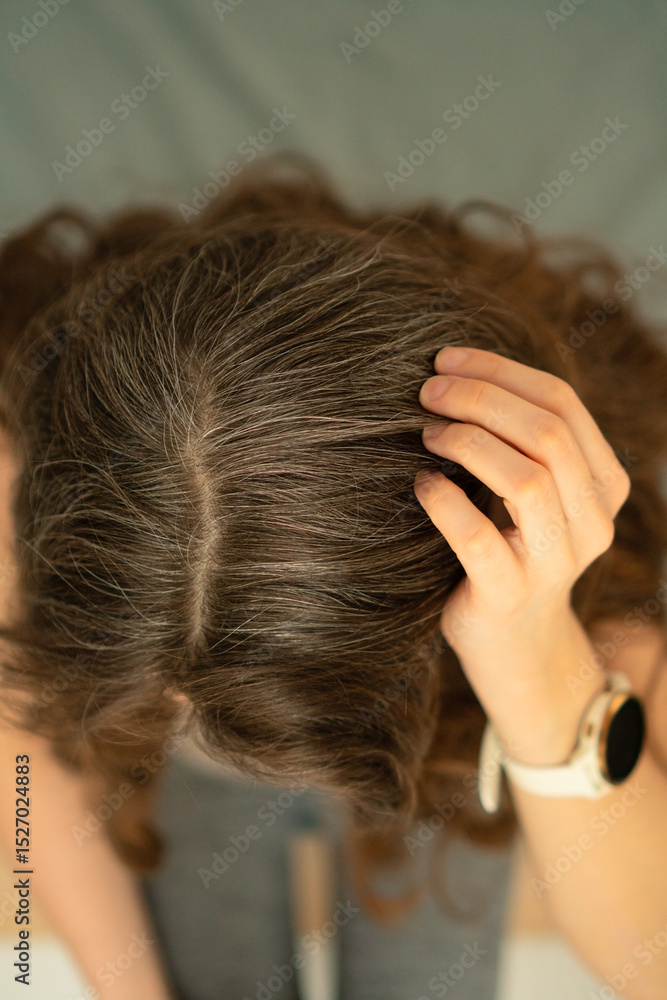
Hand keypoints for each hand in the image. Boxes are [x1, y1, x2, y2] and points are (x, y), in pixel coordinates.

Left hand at [413, 347, 630, 753]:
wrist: (513, 643)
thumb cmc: (510, 547)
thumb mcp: (532, 493)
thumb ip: (520, 441)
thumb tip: (454, 372)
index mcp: (603, 485)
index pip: (563, 404)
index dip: (502, 372)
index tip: (446, 359)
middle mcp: (591, 522)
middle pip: (547, 434)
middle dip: (480, 399)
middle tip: (426, 391)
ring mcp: (554, 563)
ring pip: (526, 480)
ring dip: (467, 443)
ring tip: (426, 433)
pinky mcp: (509, 594)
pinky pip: (477, 537)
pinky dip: (444, 501)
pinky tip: (421, 484)